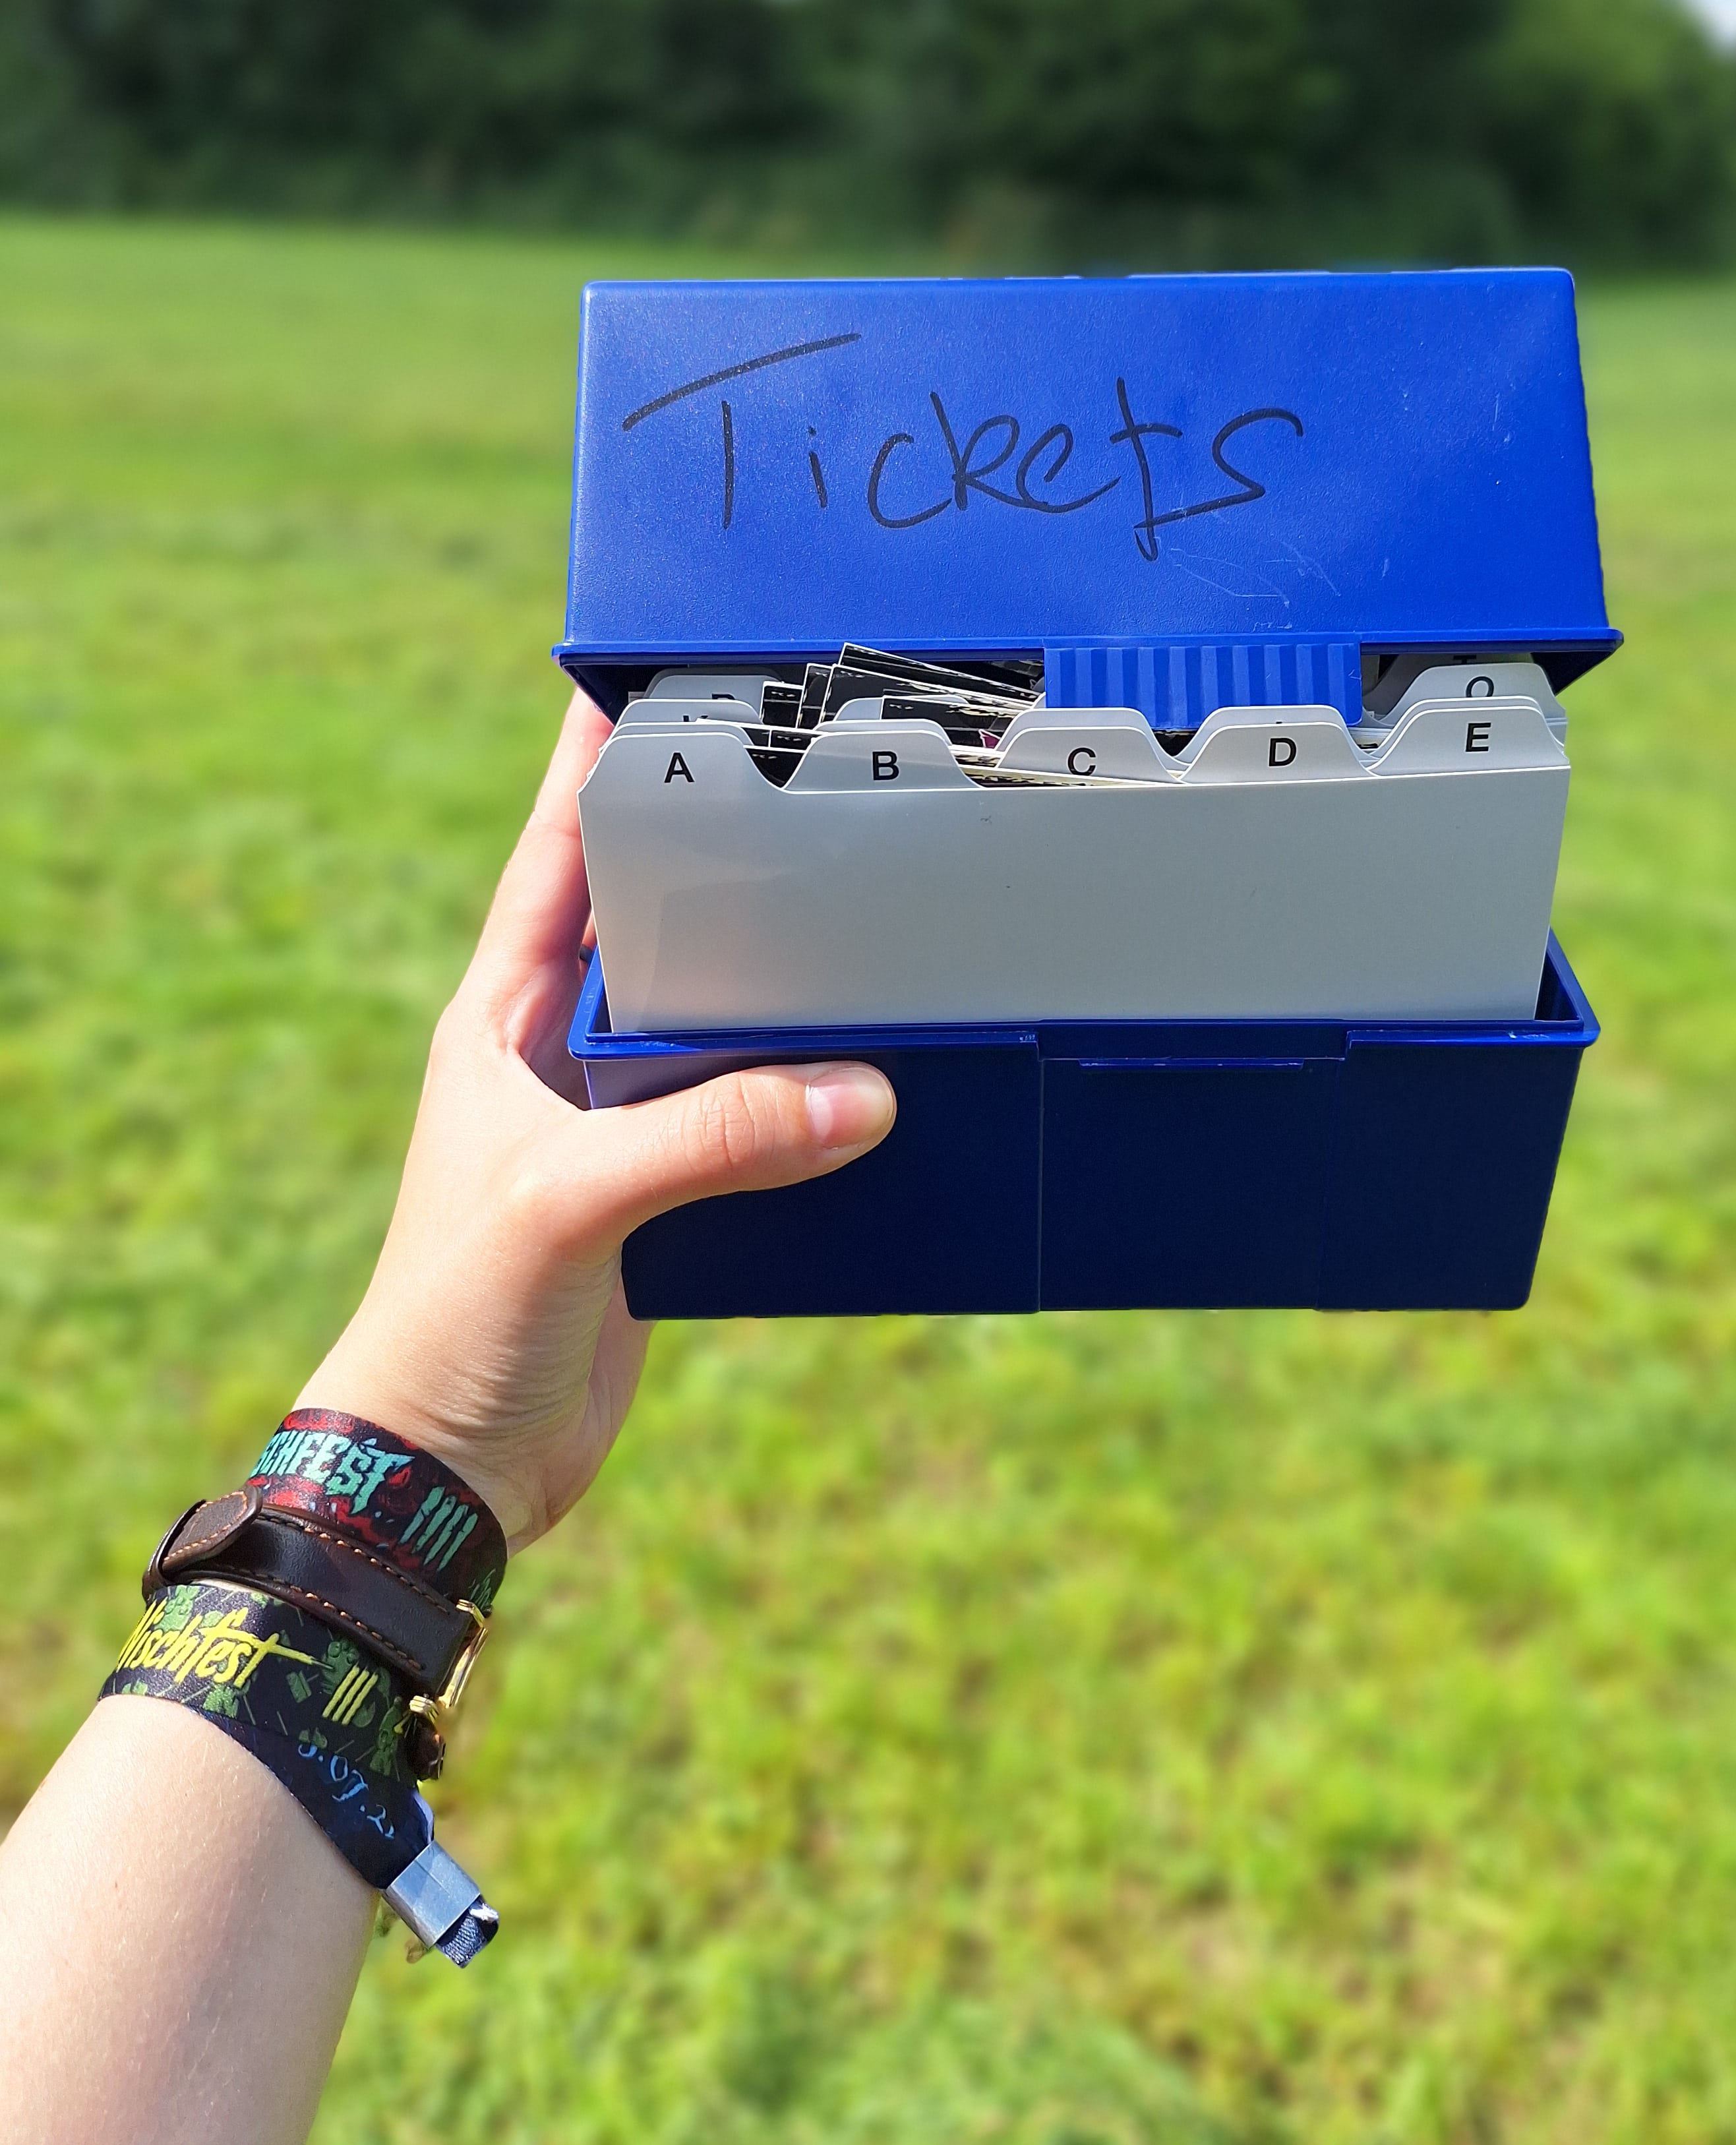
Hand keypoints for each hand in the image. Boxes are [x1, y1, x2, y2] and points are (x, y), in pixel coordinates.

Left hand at [300, 690, 894, 1548]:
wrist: (448, 1470)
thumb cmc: (459, 1317)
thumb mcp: (572, 1202)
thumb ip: (713, 1137)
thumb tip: (867, 1093)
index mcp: (500, 1021)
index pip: (554, 860)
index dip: (589, 766)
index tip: (641, 674)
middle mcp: (558, 1056)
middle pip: (650, 926)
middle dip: (716, 854)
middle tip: (804, 772)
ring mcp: (615, 1127)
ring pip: (715, 1022)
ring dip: (778, 977)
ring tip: (869, 905)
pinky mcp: (664, 1200)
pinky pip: (750, 1117)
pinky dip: (809, 1092)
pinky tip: (878, 1064)